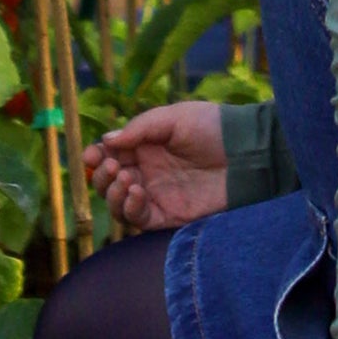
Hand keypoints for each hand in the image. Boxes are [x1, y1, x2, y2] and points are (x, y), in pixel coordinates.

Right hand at [85, 101, 228, 232]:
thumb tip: (106, 141)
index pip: (110, 156)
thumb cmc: (212, 127)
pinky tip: (136, 193)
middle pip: (109, 182)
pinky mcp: (169, 216)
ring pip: (118, 204)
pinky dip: (129, 209)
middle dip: (102, 175)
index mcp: (145, 147)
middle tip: (114, 167)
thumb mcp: (174, 118)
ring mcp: (157, 195)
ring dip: (112, 193)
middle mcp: (147, 173)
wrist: (245, 153)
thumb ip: (139, 129)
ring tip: (125, 179)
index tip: (91, 156)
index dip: (96, 158)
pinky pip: (139, 220)